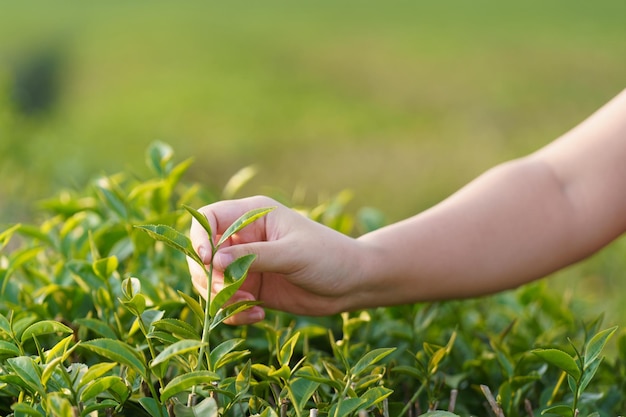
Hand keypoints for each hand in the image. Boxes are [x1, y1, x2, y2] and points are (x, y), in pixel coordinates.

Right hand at [188, 196, 364, 324]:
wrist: (353, 283)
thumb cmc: (329, 256)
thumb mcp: (293, 253)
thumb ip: (254, 256)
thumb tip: (214, 261)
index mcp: (253, 215)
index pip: (209, 218)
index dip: (199, 238)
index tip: (207, 260)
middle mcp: (245, 237)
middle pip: (203, 253)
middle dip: (209, 276)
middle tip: (229, 291)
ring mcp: (247, 263)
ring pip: (210, 280)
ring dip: (221, 297)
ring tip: (249, 305)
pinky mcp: (252, 287)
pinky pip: (227, 301)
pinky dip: (234, 312)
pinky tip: (258, 314)